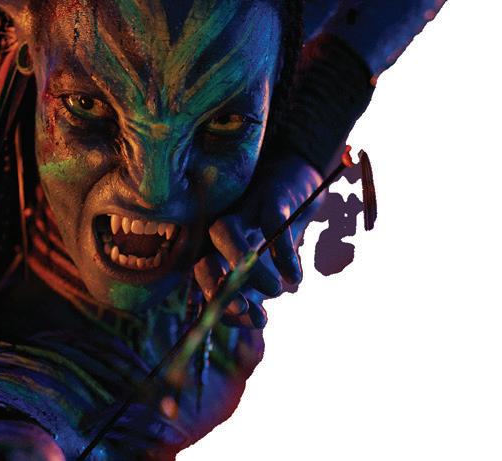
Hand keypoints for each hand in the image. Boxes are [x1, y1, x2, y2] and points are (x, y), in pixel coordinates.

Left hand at [194, 152, 321, 329]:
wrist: (299, 181)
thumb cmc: (277, 230)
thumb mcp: (268, 265)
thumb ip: (259, 291)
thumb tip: (256, 320)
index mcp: (220, 248)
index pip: (202, 275)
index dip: (214, 299)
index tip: (241, 318)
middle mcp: (225, 227)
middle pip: (202, 251)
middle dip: (215, 283)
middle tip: (242, 307)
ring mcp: (244, 208)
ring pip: (224, 232)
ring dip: (249, 269)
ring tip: (277, 289)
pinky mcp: (271, 194)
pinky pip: (271, 220)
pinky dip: (282, 251)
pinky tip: (295, 276)